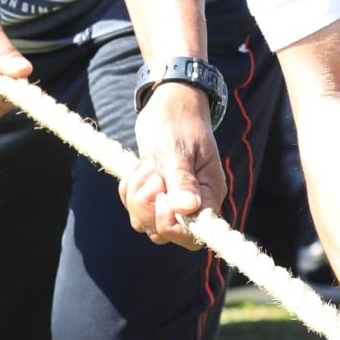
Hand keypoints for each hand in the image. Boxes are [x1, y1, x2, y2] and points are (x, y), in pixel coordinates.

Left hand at [122, 81, 227, 247]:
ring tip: (146, 168)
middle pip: (164, 232)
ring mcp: (173, 200)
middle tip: (152, 175)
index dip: (174, 226)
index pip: (196, 235)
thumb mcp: (177, 150)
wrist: (168, 104)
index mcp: (209, 194)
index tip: (163, 199)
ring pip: (146, 223)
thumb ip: (182, 180)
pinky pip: (135, 209)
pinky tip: (138, 169)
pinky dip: (129, 192)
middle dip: (148, 206)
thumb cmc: (177, 123)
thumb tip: (187, 209)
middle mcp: (193, 203)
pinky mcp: (155, 195)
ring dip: (136, 197)